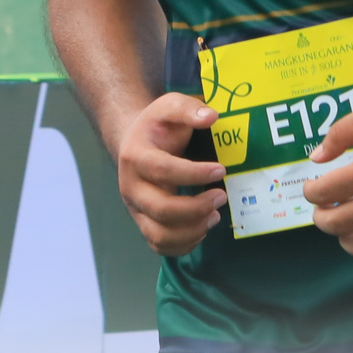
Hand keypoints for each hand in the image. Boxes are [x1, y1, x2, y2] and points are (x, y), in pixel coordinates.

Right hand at [108, 90, 228, 255]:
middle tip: (221, 196)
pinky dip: (183, 244)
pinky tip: (202, 229)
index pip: (163, 171)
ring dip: (192, 231)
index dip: (193, 174)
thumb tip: (211, 117)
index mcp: (135, 157)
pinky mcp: (143, 223)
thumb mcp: (169, 106)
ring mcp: (135, 209)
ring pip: (159, 235)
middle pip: (161, 209)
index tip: (220, 169)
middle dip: (196, 208)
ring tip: (215, 216)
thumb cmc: (157, 126)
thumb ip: (188, 108)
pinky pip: (160, 245)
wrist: (134, 143)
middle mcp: (131, 187)